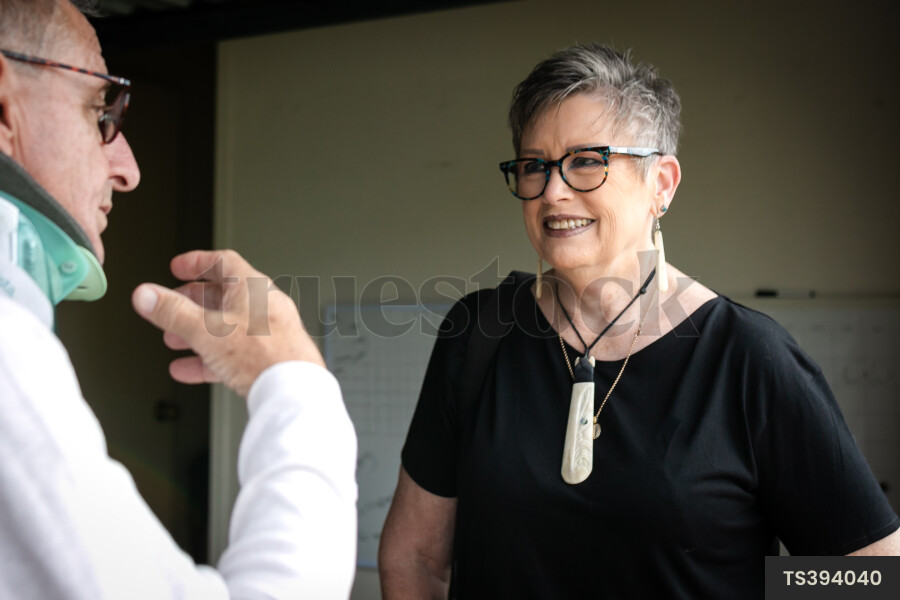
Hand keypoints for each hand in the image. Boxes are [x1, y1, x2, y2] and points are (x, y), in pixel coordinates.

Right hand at [132, 249, 323, 396]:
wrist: (293, 391)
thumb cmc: (263, 355)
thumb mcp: (206, 330)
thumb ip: (173, 312)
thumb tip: (145, 295)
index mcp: (253, 288)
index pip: (223, 262)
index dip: (197, 262)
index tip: (178, 267)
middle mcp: (265, 307)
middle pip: (223, 295)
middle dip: (191, 302)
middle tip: (171, 305)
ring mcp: (269, 333)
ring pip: (226, 326)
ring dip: (196, 331)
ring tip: (173, 339)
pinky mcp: (269, 358)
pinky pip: (234, 353)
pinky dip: (208, 358)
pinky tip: (188, 369)